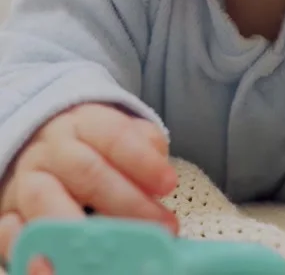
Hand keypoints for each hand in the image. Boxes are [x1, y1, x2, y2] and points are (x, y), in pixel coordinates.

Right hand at [0, 104, 177, 266]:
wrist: (39, 146)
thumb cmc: (91, 147)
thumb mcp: (120, 135)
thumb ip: (144, 147)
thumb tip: (161, 173)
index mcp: (83, 123)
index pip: (114, 135)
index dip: (142, 161)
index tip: (168, 184)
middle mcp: (51, 149)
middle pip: (87, 171)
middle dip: (127, 203)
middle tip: (158, 228)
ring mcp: (26, 180)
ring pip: (47, 200)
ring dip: (80, 229)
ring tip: (107, 253)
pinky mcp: (7, 211)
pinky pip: (9, 228)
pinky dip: (28, 247)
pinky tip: (52, 264)